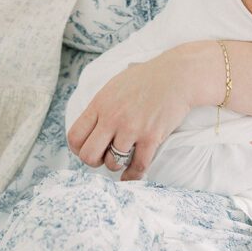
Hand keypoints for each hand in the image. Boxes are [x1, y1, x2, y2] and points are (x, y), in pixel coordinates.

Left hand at [66, 50, 193, 180]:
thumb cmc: (146, 78)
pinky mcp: (151, 137)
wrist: (176, 75)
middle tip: (104, 156)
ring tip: (124, 155)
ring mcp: (132, 128)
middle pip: (88, 155)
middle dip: (94, 161)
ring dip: (118, 164)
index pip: (74, 136)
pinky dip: (134, 174)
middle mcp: (112, 117)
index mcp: (100, 104)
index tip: (87, 149)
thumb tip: (90, 124)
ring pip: (113, 163)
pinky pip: (138, 166)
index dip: (78, 149)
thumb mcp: (115, 85)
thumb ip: (101, 106)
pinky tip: (133, 173)